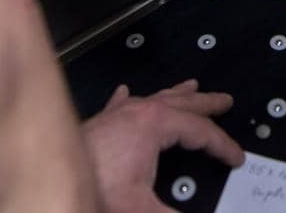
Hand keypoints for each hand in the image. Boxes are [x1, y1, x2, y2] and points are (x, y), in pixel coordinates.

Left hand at [81, 80, 244, 211]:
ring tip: (192, 85)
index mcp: (154, 124)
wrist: (48, 181)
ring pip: (155, 97)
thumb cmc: (96, 189)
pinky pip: (121, 103)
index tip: (237, 159)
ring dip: (177, 94)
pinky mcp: (99, 123)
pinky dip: (130, 97)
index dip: (223, 145)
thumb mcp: (140, 208)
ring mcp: (117, 114)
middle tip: (226, 100)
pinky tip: (125, 91)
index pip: (200, 131)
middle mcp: (138, 111)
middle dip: (206, 103)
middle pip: (181, 103)